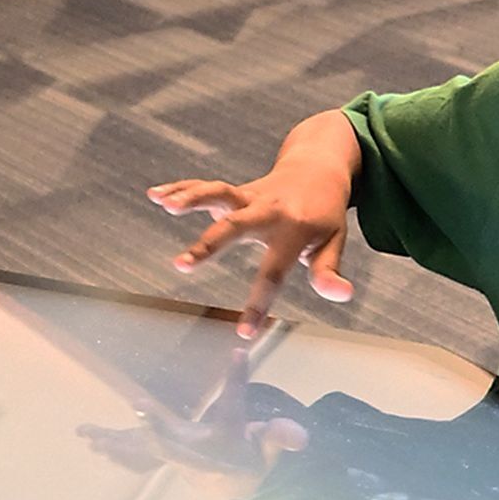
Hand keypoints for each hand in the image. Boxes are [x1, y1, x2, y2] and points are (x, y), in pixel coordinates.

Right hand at [149, 161, 354, 336]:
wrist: (320, 166)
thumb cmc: (325, 212)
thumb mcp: (334, 239)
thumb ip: (329, 269)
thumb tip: (342, 295)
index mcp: (295, 229)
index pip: (275, 272)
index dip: (259, 304)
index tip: (244, 333)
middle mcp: (270, 210)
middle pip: (239, 226)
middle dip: (211, 244)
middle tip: (182, 265)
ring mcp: (251, 197)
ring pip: (222, 194)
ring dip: (194, 198)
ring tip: (167, 205)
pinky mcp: (237, 192)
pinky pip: (207, 187)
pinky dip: (182, 188)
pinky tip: (155, 194)